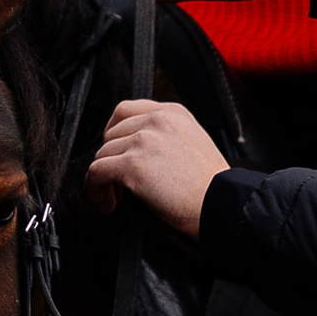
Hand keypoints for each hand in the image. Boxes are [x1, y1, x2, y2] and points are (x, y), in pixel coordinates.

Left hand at [89, 98, 230, 236]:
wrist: (221, 204)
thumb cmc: (211, 185)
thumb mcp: (192, 143)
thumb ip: (165, 136)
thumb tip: (136, 149)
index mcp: (172, 112)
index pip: (125, 111)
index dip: (114, 134)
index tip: (115, 152)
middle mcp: (156, 120)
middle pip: (111, 134)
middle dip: (110, 159)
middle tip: (117, 182)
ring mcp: (143, 140)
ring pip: (102, 154)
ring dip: (102, 178)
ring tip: (114, 197)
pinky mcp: (132, 164)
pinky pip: (97, 172)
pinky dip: (95, 190)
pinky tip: (107, 203)